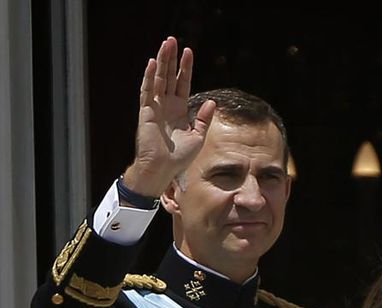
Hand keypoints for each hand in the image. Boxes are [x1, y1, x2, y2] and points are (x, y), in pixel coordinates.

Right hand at [123, 36, 215, 196]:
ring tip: (165, 44)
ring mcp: (155, 107)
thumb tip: (213, 102)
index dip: (186, 68)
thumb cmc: (179, 158)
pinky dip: (149, 77)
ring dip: (161, 62)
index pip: (182, 84)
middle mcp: (166, 106)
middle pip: (169, 77)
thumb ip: (204, 119)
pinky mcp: (145, 112)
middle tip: (173, 40)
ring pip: (158, 79)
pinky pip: (147, 92)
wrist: (163, 170)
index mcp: (179, 110)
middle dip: (171, 59)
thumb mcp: (198, 137)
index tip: (189, 52)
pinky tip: (151, 63)